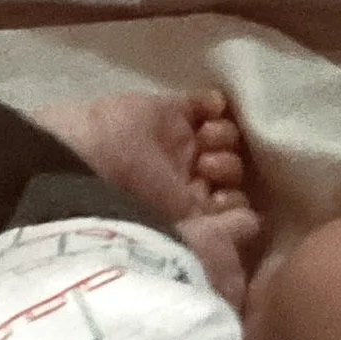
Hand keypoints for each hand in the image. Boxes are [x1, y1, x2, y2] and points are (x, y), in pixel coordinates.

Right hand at [32, 87, 262, 308]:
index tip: (225, 200)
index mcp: (182, 214)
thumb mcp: (179, 237)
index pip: (226, 206)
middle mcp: (181, 178)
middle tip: (206, 170)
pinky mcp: (168, 110)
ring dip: (224, 138)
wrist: (85, 166)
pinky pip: (203, 102)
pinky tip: (209, 111)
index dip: (235, 202)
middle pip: (227, 168)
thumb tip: (255, 223)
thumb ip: (220, 232)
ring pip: (222, 135)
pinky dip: (214, 104)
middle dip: (228, 168)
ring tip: (204, 144)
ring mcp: (176, 142)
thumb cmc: (131, 211)